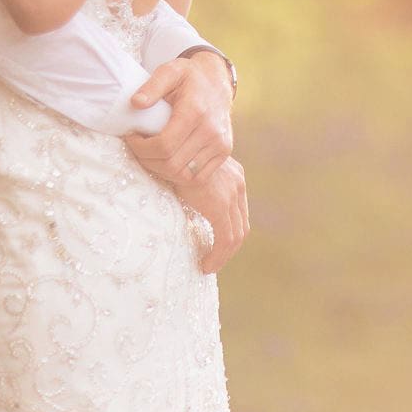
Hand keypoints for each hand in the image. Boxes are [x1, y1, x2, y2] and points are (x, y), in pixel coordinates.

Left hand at [125, 50, 233, 187]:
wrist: (217, 81)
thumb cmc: (189, 77)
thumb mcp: (169, 71)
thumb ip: (152, 86)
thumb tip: (136, 103)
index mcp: (195, 112)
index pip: (164, 145)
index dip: (141, 148)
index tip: (132, 138)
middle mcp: (211, 130)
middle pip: (172, 164)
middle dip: (148, 160)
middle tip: (138, 148)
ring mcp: (220, 144)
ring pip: (184, 175)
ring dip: (162, 170)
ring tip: (152, 155)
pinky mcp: (224, 152)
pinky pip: (198, 178)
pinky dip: (180, 175)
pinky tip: (169, 160)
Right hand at [176, 156, 247, 273]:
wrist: (170, 146)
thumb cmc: (170, 155)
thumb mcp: (186, 170)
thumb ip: (192, 185)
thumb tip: (184, 199)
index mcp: (232, 175)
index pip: (238, 210)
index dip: (228, 230)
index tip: (214, 245)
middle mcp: (237, 184)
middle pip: (241, 224)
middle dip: (228, 246)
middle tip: (212, 260)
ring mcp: (232, 194)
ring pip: (236, 235)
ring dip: (224, 255)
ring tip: (208, 266)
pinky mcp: (220, 206)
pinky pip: (226, 239)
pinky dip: (219, 255)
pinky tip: (205, 265)